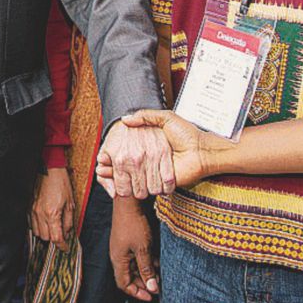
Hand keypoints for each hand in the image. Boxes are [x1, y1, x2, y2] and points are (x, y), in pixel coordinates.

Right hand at [28, 167, 73, 251]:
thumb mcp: (70, 202)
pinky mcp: (27, 206)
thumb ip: (68, 220)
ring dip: (45, 233)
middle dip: (53, 239)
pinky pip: (30, 223)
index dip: (62, 246)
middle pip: (45, 237)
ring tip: (52, 228)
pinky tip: (44, 221)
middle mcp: (40, 214)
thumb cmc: (60, 183)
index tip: (65, 248)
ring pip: (36, 232)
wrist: (48, 168)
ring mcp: (32, 210)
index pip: (56, 238)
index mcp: (52, 213)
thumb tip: (67, 233)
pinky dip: (37, 226)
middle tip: (61, 235)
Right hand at [97, 110, 228, 189]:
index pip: (126, 151)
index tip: (102, 156)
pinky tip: (119, 184)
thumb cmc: (187, 133)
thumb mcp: (166, 118)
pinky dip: (132, 186)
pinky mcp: (161, 182)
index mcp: (149, 145)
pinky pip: (144, 185)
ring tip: (105, 175)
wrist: (202, 151)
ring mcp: (155, 171)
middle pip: (125, 166)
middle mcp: (150, 159)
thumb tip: (125, 119)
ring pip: (132, 177)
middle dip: (111, 168)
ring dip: (118, 178)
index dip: (113, 154)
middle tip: (100, 168)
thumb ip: (147, 116)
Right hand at [111, 197, 158, 300]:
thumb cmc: (133, 224)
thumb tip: (152, 287)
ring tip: (160, 276)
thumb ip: (146, 269)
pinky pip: (136, 258)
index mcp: (118, 260)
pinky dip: (146, 263)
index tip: (151, 296)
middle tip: (158, 287)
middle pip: (129, 277)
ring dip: (146, 273)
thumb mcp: (143, 249)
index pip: (124, 284)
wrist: (129, 203)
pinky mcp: (128, 242)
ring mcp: (123, 249)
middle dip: (143, 284)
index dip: (137, 293)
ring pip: (134, 268)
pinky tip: (158, 263)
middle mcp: (118, 256)